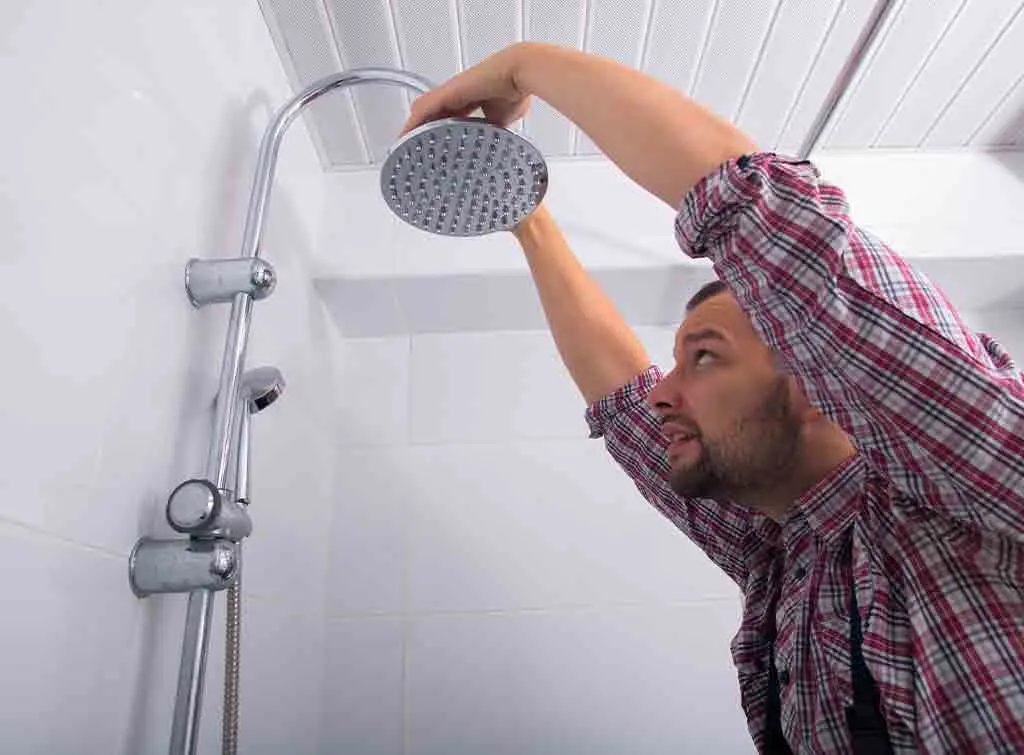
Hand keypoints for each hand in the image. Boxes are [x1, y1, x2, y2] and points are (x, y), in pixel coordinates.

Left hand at [401, 43, 533, 134]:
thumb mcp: (501, 119)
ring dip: (413, 130)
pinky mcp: (444, 93)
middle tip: (413, 151)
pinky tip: (404, 138)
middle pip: (430, 116)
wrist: (517, 73)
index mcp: (469, 101)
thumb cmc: (515, 91)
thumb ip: (493, 130)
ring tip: (404, 147)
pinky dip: (411, 125)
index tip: (435, 147)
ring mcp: (448, 94)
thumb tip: (494, 142)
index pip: (448, 118)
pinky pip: (421, 111)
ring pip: (422, 113)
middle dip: (421, 133)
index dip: (439, 132)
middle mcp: (456, 97)